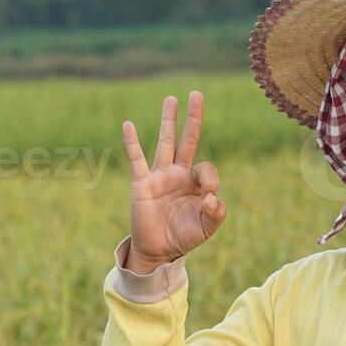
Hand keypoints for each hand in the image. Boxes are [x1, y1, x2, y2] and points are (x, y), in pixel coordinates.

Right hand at [121, 90, 226, 273]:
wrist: (159, 251)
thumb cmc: (184, 237)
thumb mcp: (206, 228)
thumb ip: (216, 214)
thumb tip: (212, 197)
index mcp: (195, 183)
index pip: (206, 167)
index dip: (210, 180)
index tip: (208, 198)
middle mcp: (178, 174)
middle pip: (188, 140)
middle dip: (193, 118)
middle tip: (197, 94)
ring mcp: (160, 176)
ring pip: (165, 143)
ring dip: (169, 121)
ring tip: (171, 99)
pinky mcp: (142, 183)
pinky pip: (137, 159)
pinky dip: (132, 142)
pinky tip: (129, 125)